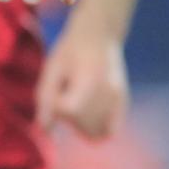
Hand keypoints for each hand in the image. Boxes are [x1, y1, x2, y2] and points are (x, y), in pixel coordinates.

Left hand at [36, 21, 128, 139]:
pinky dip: (98, 131)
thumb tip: (45, 132)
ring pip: (96, 131)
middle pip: (83, 124)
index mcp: (89, 79)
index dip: (56, 106)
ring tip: (77, 104)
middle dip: (67, 118)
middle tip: (65, 95)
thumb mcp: (51, 70)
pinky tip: (88, 118)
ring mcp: (118, 98)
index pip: (70, 110)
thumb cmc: (70, 52)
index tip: (56, 91)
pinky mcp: (122, 102)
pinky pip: (110, 131)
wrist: (99, 36)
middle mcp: (108, 91)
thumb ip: (45, 100)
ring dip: (80, 126)